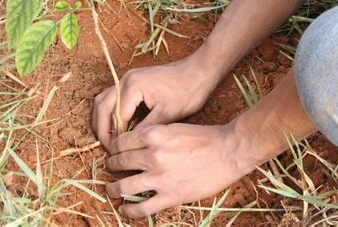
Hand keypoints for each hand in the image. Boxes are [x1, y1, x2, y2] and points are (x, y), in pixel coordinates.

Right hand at [93, 57, 217, 149]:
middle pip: (101, 106)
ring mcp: (127, 78)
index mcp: (132, 87)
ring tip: (108, 139)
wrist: (199, 72)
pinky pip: (113, 97)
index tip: (115, 153)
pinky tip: (118, 126)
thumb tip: (128, 146)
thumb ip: (144, 129)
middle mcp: (125, 79)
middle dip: (101, 128)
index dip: (113, 137)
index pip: (114, 116)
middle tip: (107, 148)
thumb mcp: (166, 115)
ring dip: (103, 119)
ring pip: (104, 100)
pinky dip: (111, 112)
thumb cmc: (187, 91)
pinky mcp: (133, 80)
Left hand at [104, 123, 255, 217]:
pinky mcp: (171, 196)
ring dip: (113, 188)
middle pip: (119, 162)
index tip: (112, 151)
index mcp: (153, 135)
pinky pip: (142, 207)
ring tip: (110, 189)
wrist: (228, 151)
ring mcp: (160, 177)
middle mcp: (152, 155)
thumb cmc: (204, 137)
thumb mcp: (173, 127)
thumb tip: (135, 144)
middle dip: (111, 165)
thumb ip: (152, 135)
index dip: (113, 147)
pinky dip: (129, 210)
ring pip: (124, 186)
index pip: (121, 142)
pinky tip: (124, 209)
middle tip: (109, 167)